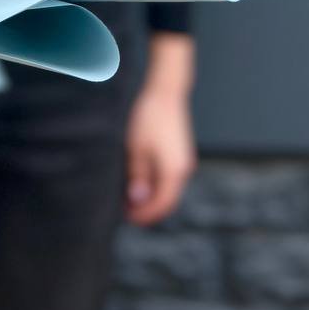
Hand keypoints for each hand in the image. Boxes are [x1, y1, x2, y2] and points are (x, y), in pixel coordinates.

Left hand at [124, 34, 196, 225]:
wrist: (165, 92)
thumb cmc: (149, 117)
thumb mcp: (136, 148)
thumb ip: (138, 176)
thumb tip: (138, 200)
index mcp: (174, 171)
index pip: (161, 204)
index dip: (145, 214)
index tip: (127, 217)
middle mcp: (184, 169)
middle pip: (167, 199)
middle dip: (147, 208)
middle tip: (125, 211)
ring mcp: (183, 161)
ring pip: (168, 189)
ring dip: (151, 197)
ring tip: (128, 197)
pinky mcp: (180, 154)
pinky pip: (169, 177)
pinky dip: (155, 184)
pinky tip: (139, 181)